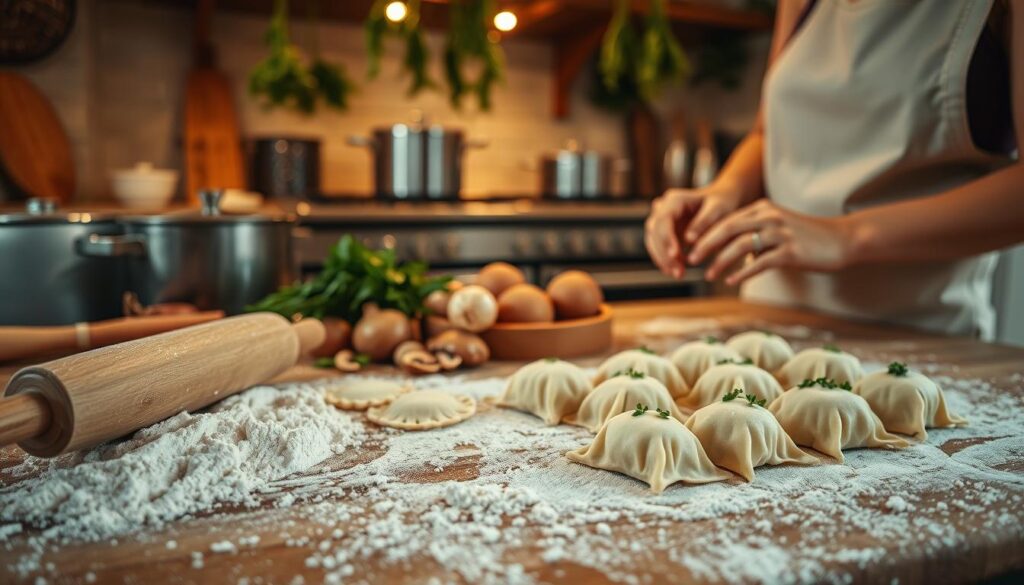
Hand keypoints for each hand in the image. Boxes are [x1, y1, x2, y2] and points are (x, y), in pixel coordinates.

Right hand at [644, 184, 745, 278]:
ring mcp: (662, 219)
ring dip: (663, 259)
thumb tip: (689, 239)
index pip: (663, 220)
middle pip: (654, 231)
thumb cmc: (723, 202)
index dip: (666, 238)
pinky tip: (674, 271)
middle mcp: (663, 207)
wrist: (723, 199)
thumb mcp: (719, 209)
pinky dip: (665, 260)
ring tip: (678, 275)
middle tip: (679, 272)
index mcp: (675, 199)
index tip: (675, 256)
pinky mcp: (665, 231)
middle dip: (664, 254)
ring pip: (653, 240)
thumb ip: (704, 222)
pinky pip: (658, 246)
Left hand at [688, 199, 855, 285]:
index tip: (689, 245)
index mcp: (762, 208)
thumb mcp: (777, 227)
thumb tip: (730, 252)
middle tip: (691, 258)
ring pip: (740, 246)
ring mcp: (780, 233)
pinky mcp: (790, 252)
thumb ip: (753, 234)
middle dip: (706, 244)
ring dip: (721, 261)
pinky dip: (742, 273)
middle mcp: (769, 217)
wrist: (841, 240)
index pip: (727, 219)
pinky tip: (730, 281)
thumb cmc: (806, 237)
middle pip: (728, 228)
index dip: (706, 232)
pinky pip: (759, 262)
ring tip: (708, 274)